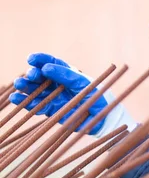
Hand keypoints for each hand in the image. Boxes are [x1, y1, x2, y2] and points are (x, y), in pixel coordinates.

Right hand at [11, 53, 136, 135]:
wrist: (103, 119)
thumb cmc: (97, 97)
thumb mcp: (84, 83)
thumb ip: (66, 75)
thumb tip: (46, 68)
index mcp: (66, 73)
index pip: (50, 63)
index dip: (40, 59)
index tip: (31, 59)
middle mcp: (57, 84)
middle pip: (40, 76)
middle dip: (32, 74)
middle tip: (31, 75)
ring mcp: (53, 98)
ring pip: (35, 90)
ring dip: (25, 86)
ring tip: (19, 84)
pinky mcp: (51, 111)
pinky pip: (36, 106)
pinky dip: (26, 102)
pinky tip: (16, 98)